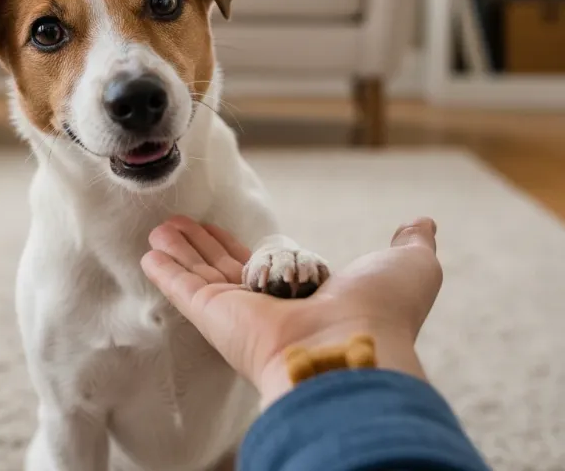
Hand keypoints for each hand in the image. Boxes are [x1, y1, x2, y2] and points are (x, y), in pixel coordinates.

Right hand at [141, 216, 441, 408]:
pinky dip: (163, 271)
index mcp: (304, 296)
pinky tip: (149, 252)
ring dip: (178, 250)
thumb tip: (422, 222)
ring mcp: (237, 312)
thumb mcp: (408, 264)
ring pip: (199, 274)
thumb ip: (411, 242)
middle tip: (180, 222)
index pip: (262, 265)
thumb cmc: (383, 309)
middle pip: (223, 267)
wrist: (353, 347)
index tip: (221, 229)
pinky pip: (181, 288)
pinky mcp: (214, 315)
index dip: (239, 246)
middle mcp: (267, 307)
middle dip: (202, 244)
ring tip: (160, 226)